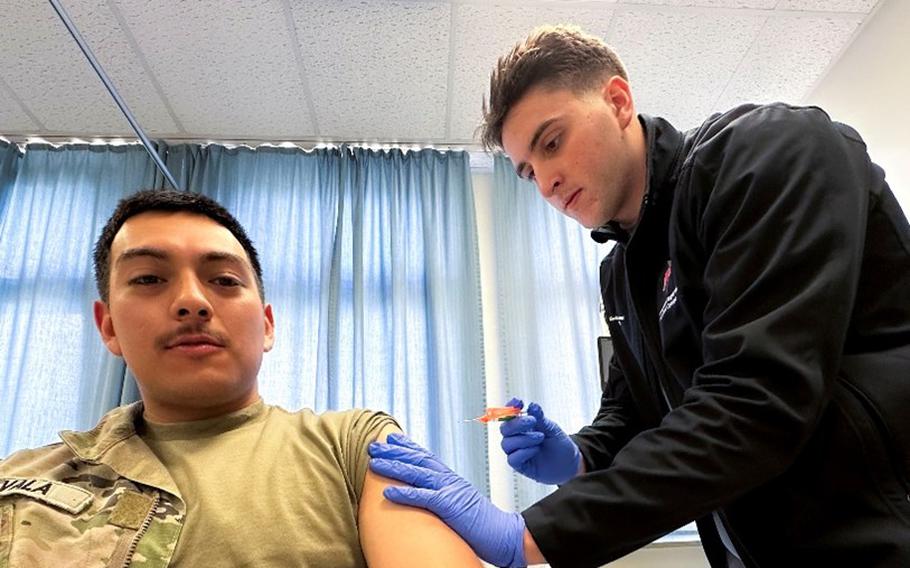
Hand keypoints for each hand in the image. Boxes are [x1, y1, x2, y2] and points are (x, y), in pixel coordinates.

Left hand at [369, 433, 526, 567]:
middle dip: (394, 452)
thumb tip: (431, 497)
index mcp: (452, 479)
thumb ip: (446, 496)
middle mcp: (449, 480)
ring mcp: (450, 491)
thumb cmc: (484, 524)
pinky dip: (404, 493)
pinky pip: (423, 497)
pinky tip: (387, 491)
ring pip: (416, 473)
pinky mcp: (450, 506)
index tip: (391, 439)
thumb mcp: (461, 504)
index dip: (408, 446)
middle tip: (373, 445)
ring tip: (374, 461)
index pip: (426, 457)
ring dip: (393, 466)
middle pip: (418, 460)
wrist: (506, 534)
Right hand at [500, 398, 580, 484]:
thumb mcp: (552, 428)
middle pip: (504, 428)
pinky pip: (512, 459)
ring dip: (523, 438)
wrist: (569, 463)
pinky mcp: (520, 465)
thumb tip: (532, 406)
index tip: (519, 403)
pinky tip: (535, 449)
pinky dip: (523, 452)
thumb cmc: (559, 444)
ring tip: (540, 437)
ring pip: (507, 443)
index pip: (509, 414)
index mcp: (522, 425)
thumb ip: (540, 418)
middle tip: (532, 421)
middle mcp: (517, 437)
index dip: (510, 407)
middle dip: (517, 423)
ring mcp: (517, 451)